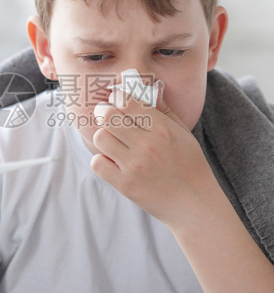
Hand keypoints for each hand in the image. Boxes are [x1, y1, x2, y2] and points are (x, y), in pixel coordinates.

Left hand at [91, 89, 216, 228]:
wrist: (194, 204)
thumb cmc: (190, 165)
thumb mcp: (183, 133)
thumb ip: (164, 110)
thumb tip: (150, 88)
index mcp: (162, 129)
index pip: (127, 101)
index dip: (118, 97)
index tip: (118, 101)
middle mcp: (147, 145)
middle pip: (108, 116)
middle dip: (104, 112)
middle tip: (107, 116)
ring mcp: (134, 166)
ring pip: (100, 137)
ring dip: (103, 136)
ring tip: (113, 141)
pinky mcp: (125, 185)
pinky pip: (97, 163)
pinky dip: (101, 160)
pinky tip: (112, 161)